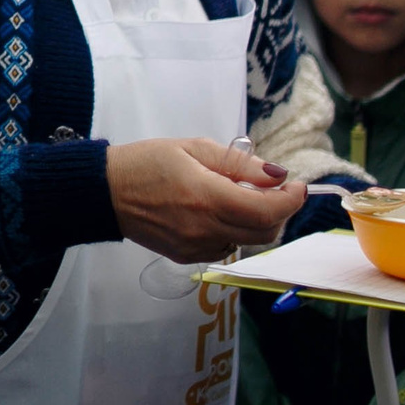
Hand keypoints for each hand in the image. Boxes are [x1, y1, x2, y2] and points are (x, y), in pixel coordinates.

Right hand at [106, 137, 303, 263]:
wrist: (106, 191)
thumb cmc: (148, 162)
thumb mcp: (194, 148)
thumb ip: (239, 164)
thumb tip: (278, 174)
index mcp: (208, 197)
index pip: (268, 210)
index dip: (292, 200)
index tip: (298, 185)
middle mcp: (205, 229)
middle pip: (265, 232)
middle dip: (280, 212)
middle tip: (274, 190)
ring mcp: (196, 247)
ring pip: (248, 243)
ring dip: (258, 223)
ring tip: (243, 198)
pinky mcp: (186, 257)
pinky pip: (226, 248)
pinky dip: (235, 233)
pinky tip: (220, 214)